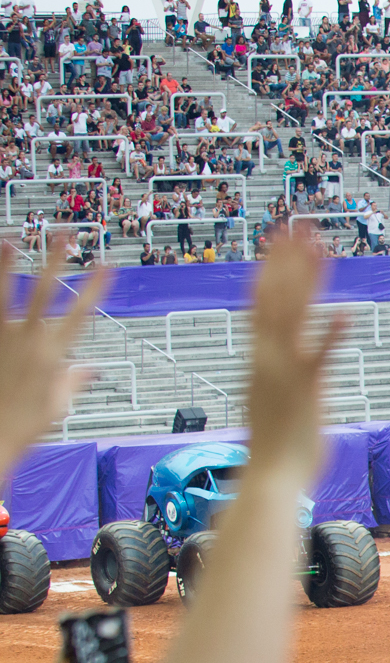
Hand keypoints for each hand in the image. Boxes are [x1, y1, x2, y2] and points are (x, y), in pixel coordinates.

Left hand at [0, 244, 109, 470]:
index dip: (96, 287)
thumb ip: (73, 381)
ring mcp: (2, 338)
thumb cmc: (21, 426)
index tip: (106, 267)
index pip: (82, 313)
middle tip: (61, 236)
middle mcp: (27, 340)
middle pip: (43, 291)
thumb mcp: (56, 407)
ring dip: (7, 263)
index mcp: (53, 356)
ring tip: (8, 239)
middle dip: (54, 260)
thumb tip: (89, 369)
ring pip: (4, 292)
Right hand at [243, 233, 344, 483]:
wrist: (269, 478)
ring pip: (293, 315)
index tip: (278, 240)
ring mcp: (285, 371)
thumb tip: (284, 368)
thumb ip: (278, 376)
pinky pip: (320, 356)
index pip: (260, 302)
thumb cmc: (275, 447)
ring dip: (306, 280)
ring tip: (320, 247)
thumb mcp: (272, 399)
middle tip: (299, 225)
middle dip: (286, 260)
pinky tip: (346, 312)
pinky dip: (331, 334)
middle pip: (274, 297)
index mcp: (258, 358)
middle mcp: (267, 357)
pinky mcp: (307, 390)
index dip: (270, 269)